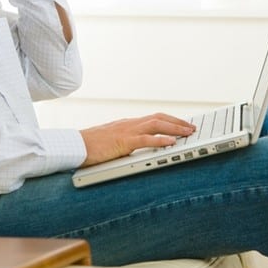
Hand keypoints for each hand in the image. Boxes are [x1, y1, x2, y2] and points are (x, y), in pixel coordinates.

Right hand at [79, 113, 196, 166]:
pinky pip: (144, 139)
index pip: (154, 118)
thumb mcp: (113, 143)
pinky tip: (171, 143)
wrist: (74, 146)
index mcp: (128, 125)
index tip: (183, 125)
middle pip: (159, 118)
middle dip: (178, 122)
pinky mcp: (122, 141)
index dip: (170, 120)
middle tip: (192, 127)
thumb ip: (126, 144)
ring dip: (174, 128)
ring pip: (156, 124)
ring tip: (188, 132)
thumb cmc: (90, 147)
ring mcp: (126, 131)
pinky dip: (159, 140)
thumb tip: (139, 150)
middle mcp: (129, 124)